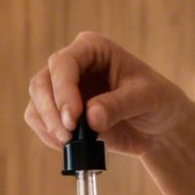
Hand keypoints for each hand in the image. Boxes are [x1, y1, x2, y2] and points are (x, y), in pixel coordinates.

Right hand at [25, 32, 194, 157]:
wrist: (157, 127)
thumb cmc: (156, 102)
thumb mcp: (146, 99)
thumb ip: (119, 105)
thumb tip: (91, 117)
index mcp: (92, 48)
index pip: (63, 63)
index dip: (63, 91)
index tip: (74, 119)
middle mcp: (72, 64)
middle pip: (41, 83)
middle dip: (51, 112)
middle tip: (68, 137)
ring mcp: (62, 88)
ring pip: (36, 103)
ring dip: (48, 126)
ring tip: (71, 144)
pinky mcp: (59, 111)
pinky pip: (39, 122)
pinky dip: (49, 136)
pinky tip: (68, 146)